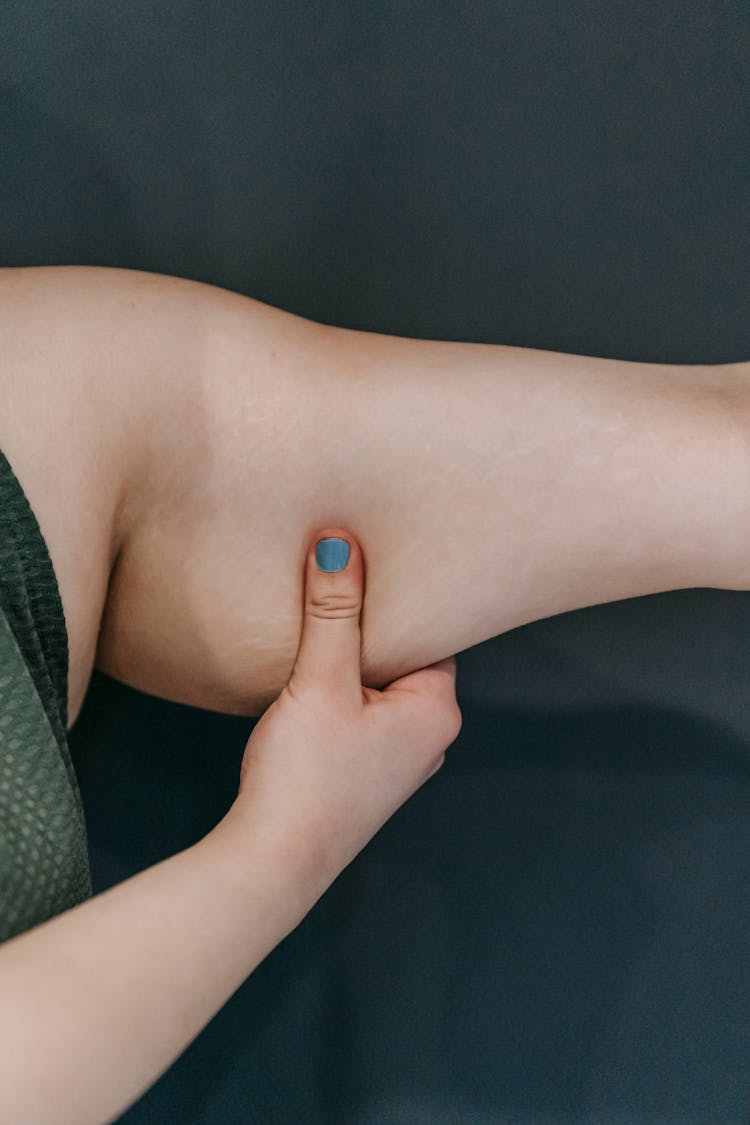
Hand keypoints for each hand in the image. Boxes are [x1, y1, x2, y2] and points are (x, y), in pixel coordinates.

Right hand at [234, 527, 461, 878]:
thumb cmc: (306, 774)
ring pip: (380, 688)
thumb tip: (340, 543)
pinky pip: (362, 715)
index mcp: (438, 710)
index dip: (398, 601)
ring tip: (318, 627)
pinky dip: (341, 692)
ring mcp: (398, 760)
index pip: (432, 632)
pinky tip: (310, 681)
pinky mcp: (366, 775)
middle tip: (336, 586)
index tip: (368, 565)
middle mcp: (430, 736)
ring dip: (352, 662)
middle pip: (406, 658)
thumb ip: (334, 611)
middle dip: (372, 628)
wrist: (273, 860)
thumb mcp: (321, 679)